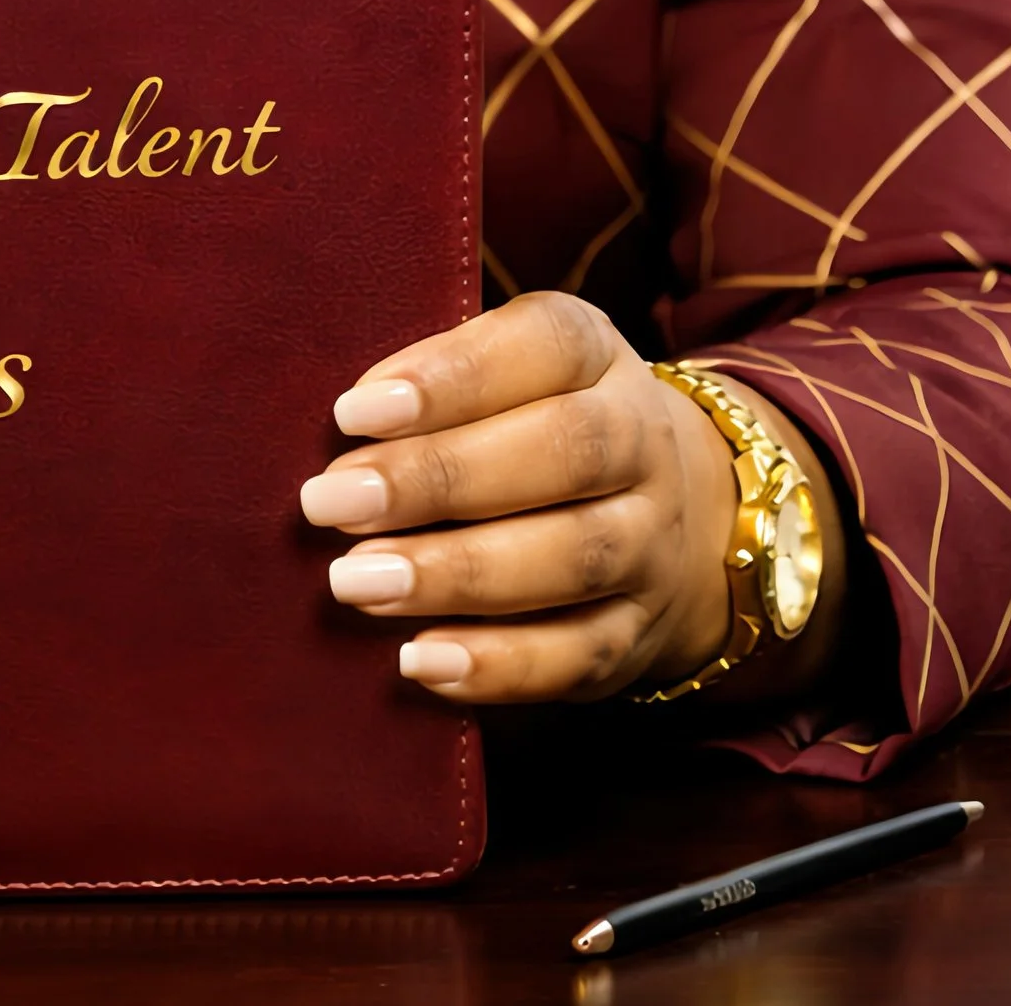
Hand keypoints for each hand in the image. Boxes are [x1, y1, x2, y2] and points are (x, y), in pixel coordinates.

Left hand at [300, 293, 745, 703]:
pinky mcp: (639, 633)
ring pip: (571, 558)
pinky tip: (419, 659)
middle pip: (561, 452)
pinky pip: (579, 654)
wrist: (682, 513)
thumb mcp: (501, 370)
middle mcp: (640, 443)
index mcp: (595, 355)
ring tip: (354, 581)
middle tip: (328, 502)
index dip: (450, 377)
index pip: (546, 345)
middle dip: (434, 478)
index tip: (351, 412)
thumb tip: (344, 425)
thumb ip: (431, 380)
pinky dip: (498, 664)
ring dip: (453, 575)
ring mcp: (652, 543)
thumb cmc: (529, 420)